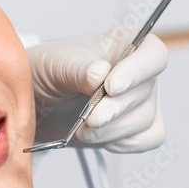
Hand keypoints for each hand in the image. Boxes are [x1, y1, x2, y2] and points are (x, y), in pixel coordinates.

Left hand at [28, 25, 168, 152]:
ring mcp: (140, 99)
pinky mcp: (135, 126)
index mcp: (124, 44)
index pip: (153, 54)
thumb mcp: (56, 64)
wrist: (35, 99)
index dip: (137, 71)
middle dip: (114, 110)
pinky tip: (101, 139)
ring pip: (146, 119)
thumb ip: (78, 69)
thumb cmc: (48, 71)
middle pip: (147, 92)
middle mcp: (138, 72)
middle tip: (90, 119)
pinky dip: (127, 143)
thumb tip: (100, 75)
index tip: (111, 87)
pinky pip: (151, 137)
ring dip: (113, 130)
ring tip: (83, 130)